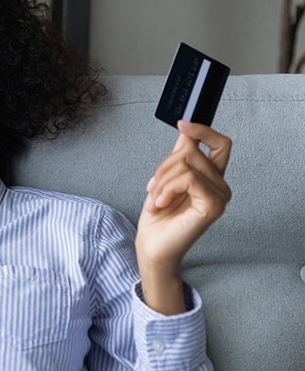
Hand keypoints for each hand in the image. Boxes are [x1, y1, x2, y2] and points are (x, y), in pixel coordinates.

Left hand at [135, 120, 231, 313]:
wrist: (153, 246)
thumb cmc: (158, 217)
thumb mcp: (165, 180)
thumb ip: (179, 157)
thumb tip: (185, 132)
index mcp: (211, 178)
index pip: (220, 144)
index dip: (203, 130)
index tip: (182, 124)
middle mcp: (220, 186)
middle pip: (193, 152)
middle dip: (164, 167)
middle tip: (151, 188)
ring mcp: (219, 197)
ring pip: (187, 164)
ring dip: (161, 180)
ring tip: (155, 200)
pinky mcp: (213, 206)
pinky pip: (188, 179)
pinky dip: (167, 188)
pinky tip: (160, 203)